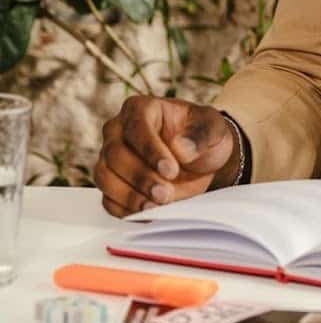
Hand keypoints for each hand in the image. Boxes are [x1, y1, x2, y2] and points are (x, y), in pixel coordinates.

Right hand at [94, 97, 238, 218]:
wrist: (200, 159)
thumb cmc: (202, 136)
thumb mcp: (212, 128)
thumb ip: (199, 135)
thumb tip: (179, 147)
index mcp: (140, 109)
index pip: (136, 127)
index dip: (150, 151)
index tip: (170, 170)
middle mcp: (118, 131)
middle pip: (114, 154)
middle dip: (140, 177)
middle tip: (165, 194)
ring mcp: (110, 158)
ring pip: (104, 177)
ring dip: (129, 195)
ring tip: (156, 206)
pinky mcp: (112, 183)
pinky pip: (107, 199)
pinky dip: (124, 210)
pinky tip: (146, 213)